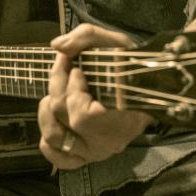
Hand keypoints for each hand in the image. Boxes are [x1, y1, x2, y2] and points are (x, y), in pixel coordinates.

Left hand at [38, 24, 152, 169]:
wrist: (148, 87)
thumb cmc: (131, 65)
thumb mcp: (115, 43)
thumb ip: (86, 36)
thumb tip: (58, 45)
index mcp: (123, 120)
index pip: (82, 116)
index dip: (73, 89)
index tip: (78, 69)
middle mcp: (109, 143)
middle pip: (65, 117)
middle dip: (57, 86)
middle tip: (65, 68)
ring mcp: (96, 152)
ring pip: (55, 137)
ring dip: (47, 110)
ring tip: (56, 93)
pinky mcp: (86, 157)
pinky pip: (59, 158)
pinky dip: (48, 143)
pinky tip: (54, 120)